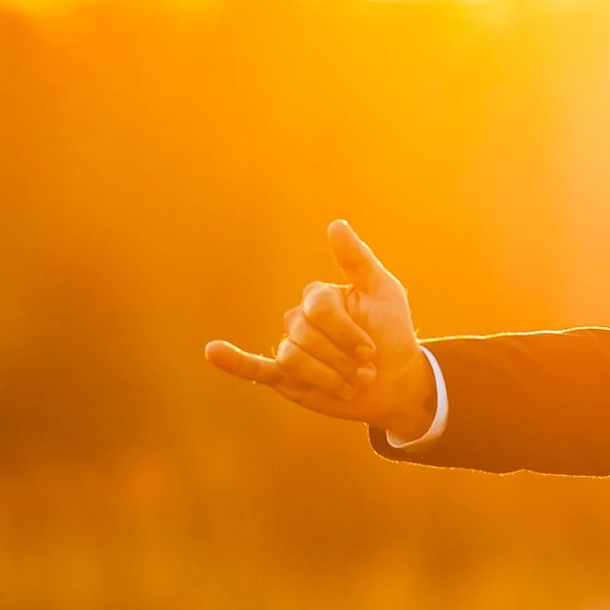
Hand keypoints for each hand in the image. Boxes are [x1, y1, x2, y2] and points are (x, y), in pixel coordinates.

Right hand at [205, 220, 435, 439]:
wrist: (395, 383)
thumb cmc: (392, 335)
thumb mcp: (384, 293)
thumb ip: (358, 261)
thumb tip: (335, 224)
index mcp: (318, 297)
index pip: (318, 309)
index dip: (346, 332)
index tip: (372, 350)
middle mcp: (299, 319)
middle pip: (306, 336)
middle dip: (342, 359)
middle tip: (366, 372)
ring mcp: (290, 347)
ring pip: (293, 359)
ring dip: (328, 377)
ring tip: (351, 385)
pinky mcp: (285, 377)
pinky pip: (254, 368)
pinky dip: (234, 362)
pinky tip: (214, 352)